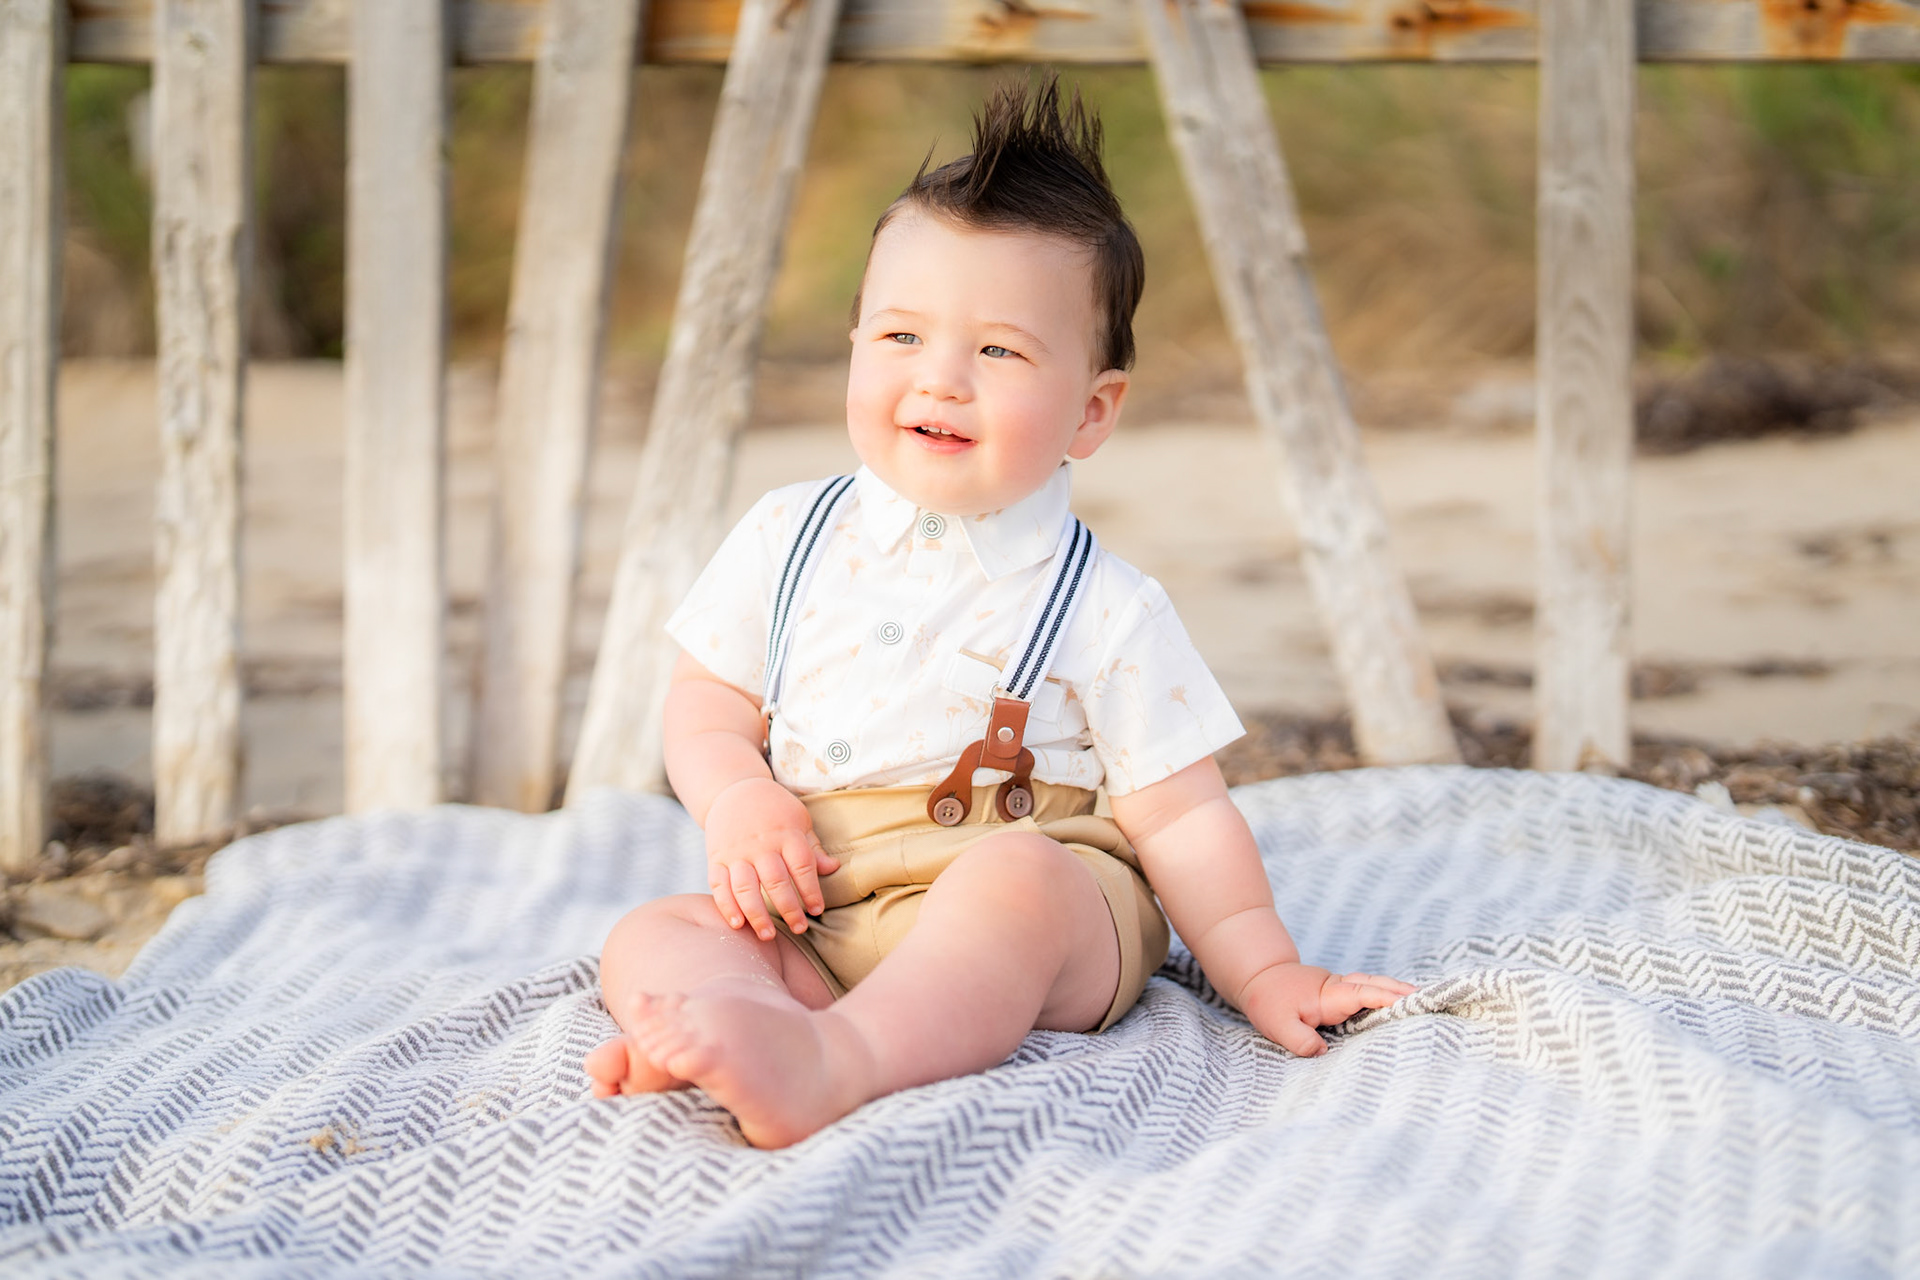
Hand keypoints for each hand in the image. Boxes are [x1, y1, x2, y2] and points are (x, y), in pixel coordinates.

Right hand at [703, 776, 839, 941]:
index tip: (817, 910)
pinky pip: (719, 885)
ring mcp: (736, 852)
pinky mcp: (716, 858)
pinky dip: (726, 906)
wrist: (735, 789)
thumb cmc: (775, 809)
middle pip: (776, 881)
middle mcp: (761, 844)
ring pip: (746, 887)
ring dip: (757, 914)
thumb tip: (833, 869)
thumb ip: (813, 848)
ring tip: (768, 935)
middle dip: (789, 908)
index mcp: (786, 834)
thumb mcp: (800, 820)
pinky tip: (737, 924)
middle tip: (800, 929)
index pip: (802, 867)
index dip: (811, 891)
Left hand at [1238, 962, 1415, 1057]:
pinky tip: (1401, 1002)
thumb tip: (1323, 1053)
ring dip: (1397, 990)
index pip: (1362, 994)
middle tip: (1431, 998)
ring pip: (1374, 985)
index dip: (1386, 997)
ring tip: (1424, 1000)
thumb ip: (1300, 1040)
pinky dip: (1386, 992)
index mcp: (1329, 995)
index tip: (1410, 1001)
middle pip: (1376, 984)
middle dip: (1402, 990)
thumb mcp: (1278, 1025)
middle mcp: (1339, 988)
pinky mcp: (1340, 992)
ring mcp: (1341, 988)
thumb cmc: (1269, 1002)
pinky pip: (1368, 990)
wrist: (1259, 977)